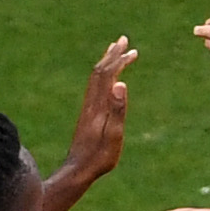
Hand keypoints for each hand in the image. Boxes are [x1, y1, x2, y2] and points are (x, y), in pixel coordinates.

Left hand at [62, 37, 131, 184]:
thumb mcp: (113, 135)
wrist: (78, 170)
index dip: (119, 61)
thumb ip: (118, 109)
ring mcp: (88, 108)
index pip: (108, 75)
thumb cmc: (99, 157)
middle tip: (123, 40)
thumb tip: (120, 83)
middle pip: (100, 71)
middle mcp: (91, 103)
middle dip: (112, 54)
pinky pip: (95, 87)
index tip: (131, 50)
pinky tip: (108, 78)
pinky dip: (103, 75)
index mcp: (99, 106)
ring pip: (96, 78)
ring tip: (116, 51)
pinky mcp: (87, 115)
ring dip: (107, 62)